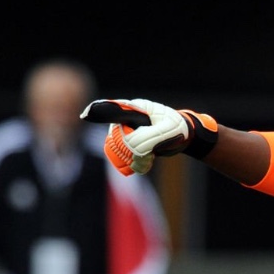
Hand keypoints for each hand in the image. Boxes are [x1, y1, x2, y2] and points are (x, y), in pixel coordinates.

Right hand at [85, 98, 216, 174]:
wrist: (188, 136)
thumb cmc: (178, 129)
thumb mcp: (164, 133)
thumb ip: (145, 138)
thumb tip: (129, 146)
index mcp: (136, 108)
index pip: (113, 108)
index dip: (98, 110)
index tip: (85, 115)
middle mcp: (131, 118)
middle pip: (116, 134)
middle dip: (126, 149)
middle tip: (145, 157)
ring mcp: (133, 130)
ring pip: (122, 147)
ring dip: (133, 158)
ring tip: (149, 161)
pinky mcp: (136, 141)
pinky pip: (128, 154)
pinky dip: (136, 162)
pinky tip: (147, 165)